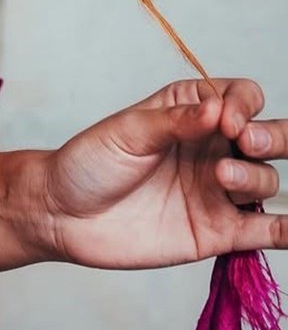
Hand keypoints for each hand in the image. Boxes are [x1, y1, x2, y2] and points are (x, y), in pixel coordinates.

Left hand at [37, 77, 285, 269]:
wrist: (63, 214)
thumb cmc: (90, 161)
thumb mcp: (128, 131)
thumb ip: (175, 121)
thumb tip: (218, 109)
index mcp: (192, 111)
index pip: (242, 97)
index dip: (244, 105)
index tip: (226, 120)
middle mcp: (212, 149)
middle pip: (270, 138)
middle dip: (274, 137)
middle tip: (246, 142)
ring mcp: (218, 191)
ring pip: (266, 181)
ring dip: (256, 178)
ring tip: (221, 177)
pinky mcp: (219, 232)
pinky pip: (265, 232)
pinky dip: (286, 229)